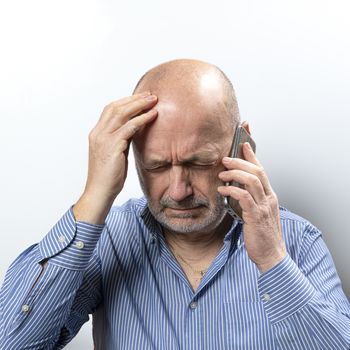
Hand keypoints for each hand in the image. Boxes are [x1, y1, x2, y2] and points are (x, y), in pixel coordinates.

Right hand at [74, 92, 157, 223]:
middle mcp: (98, 133)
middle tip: (150, 95)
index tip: (140, 98)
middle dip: (134, 99)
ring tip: (154, 100)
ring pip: (122, 113)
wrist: (100, 192)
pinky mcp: (112, 146)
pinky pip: (129, 127)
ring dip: (139, 104)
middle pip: (116, 107)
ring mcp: (103, 138)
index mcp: (97, 134)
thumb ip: (121, 140)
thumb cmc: (109, 176)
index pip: (110, 109)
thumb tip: (134, 130)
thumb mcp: (115, 154)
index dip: (126, 101)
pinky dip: (142, 119)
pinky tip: (153, 115)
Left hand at [217, 143, 286, 272]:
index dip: (252, 155)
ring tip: (222, 173)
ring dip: (235, 173)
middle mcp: (269, 198)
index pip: (261, 170)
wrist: (271, 255)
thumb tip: (234, 189)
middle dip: (240, 161)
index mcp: (269, 195)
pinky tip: (222, 190)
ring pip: (252, 180)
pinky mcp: (256, 216)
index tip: (243, 143)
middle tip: (225, 158)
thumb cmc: (261, 234)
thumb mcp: (256, 212)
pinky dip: (232, 190)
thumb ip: (248, 199)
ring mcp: (264, 206)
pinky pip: (244, 197)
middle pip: (257, 171)